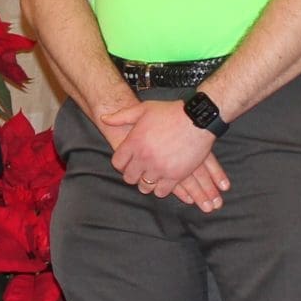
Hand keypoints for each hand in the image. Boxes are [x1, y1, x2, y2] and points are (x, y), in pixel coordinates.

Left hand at [100, 98, 228, 211]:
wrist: (197, 119)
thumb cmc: (170, 112)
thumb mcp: (143, 109)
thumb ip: (121, 116)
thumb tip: (104, 119)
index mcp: (134, 142)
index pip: (117, 163)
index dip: (121, 164)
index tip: (127, 162)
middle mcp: (144, 157)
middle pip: (129, 177)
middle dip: (132, 175)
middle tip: (139, 170)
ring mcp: (159, 168)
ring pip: (144, 187)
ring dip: (146, 183)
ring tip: (151, 176)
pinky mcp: (175, 175)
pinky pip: (162, 191)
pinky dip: (160, 188)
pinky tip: (163, 181)